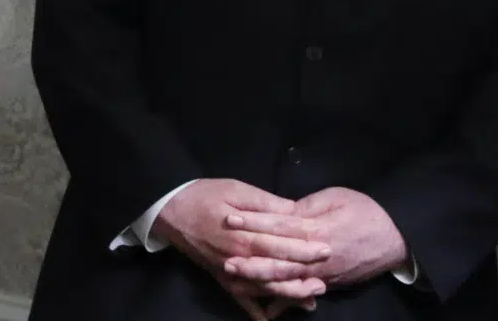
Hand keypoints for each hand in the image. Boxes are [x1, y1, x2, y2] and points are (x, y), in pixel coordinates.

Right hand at [153, 179, 329, 316]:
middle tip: (327, 273)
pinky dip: (257, 313)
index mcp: (243, 235)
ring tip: (313, 296)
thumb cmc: (204, 196)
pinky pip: (242, 301)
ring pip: (265, 289)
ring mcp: (230, 272)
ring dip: (290, 294)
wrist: (170, 209)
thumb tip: (295, 212)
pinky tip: (273, 319)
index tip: (327, 249)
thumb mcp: (236, 189)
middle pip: (277, 270)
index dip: (305, 248)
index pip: (280, 245)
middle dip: (304, 272)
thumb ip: (266, 203)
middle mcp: (238, 259)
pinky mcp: (222, 279)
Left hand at [224, 187, 407, 290]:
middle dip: (252, 261)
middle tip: (226, 260)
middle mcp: (318, 256)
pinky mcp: (328, 284)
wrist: (397, 237)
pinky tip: (265, 309)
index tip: (230, 219)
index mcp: (317, 229)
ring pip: (288, 281)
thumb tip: (281, 212)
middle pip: (280, 260)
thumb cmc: (365, 211)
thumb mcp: (334, 198)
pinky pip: (302, 295)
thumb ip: (305, 207)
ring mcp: (323, 274)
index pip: (279, 226)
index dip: (254, 223)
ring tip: (238, 281)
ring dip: (262, 282)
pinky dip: (284, 302)